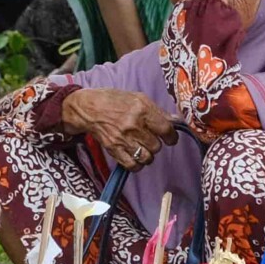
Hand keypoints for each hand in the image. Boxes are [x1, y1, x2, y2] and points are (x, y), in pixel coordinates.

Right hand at [62, 87, 177, 168]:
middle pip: (156, 146)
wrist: (88, 108)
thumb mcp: (138, 98)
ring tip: (142, 148)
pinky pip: (132, 165)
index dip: (171, 136)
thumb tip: (176, 121)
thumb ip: (158, 111)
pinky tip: (135, 157)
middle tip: (150, 139)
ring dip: (147, 155)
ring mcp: (122, 138)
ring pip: (147, 157)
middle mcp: (133, 125)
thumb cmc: (114, 100)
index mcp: (142, 109)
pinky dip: (137, 164)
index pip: (166, 129)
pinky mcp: (113, 149)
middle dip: (156, 144)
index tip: (170, 138)